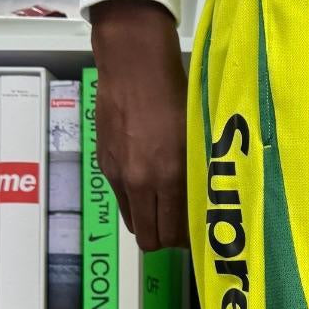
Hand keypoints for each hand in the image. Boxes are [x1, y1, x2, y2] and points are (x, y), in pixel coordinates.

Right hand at [90, 0, 188, 250]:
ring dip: (149, 221)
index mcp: (168, 177)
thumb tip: (203, 206)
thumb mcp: (196, 139)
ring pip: (133, 221)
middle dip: (165, 239)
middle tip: (180, 227)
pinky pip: (122, 198)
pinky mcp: (105, 163)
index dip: (184, 241)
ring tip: (165, 207)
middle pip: (148, 237)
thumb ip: (196, 176)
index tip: (195, 235)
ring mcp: (119, 174)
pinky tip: (148, 182)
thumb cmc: (176, 97)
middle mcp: (140, 182)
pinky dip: (136, 200)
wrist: (134, 67)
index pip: (171, 234)